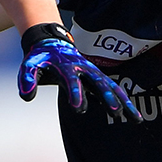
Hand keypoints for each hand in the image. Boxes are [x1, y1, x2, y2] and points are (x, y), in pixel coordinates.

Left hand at [18, 23, 139, 121]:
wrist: (53, 44)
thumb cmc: (41, 58)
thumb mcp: (29, 65)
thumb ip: (26, 79)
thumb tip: (27, 96)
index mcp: (67, 66)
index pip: (72, 81)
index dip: (76, 93)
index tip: (78, 108)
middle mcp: (84, 69)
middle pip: (98, 83)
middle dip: (106, 97)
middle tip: (115, 111)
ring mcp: (93, 74)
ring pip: (112, 87)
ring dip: (123, 102)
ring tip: (134, 118)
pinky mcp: (98, 79)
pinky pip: (115, 90)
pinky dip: (125, 102)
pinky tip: (134, 116)